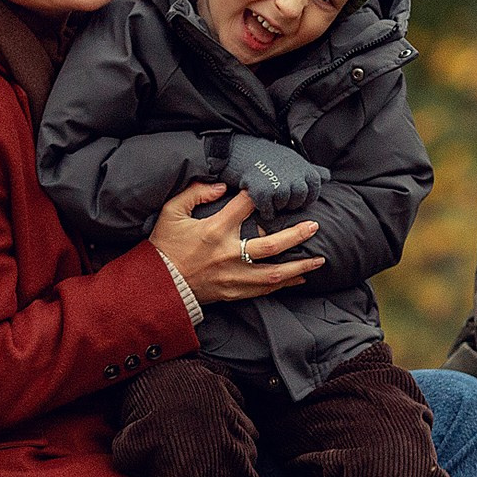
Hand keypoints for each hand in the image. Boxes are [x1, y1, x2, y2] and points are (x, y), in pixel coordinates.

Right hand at [148, 181, 322, 303]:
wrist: (157, 286)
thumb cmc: (164, 247)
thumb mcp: (171, 212)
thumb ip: (194, 193)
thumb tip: (221, 185)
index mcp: (214, 230)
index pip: (245, 207)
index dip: (260, 194)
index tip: (274, 187)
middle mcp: (229, 254)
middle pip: (272, 245)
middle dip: (297, 236)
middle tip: (315, 227)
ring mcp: (233, 276)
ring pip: (274, 273)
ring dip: (299, 267)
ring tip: (319, 259)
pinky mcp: (233, 292)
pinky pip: (265, 289)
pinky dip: (284, 284)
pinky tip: (299, 278)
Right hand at [219, 134, 329, 216]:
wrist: (241, 150)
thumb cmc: (269, 157)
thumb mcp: (295, 159)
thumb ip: (313, 170)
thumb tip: (328, 177)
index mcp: (305, 170)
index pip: (313, 191)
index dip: (304, 197)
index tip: (293, 195)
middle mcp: (295, 177)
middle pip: (299, 201)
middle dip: (290, 203)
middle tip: (278, 196)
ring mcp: (279, 185)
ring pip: (284, 207)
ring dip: (276, 205)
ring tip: (268, 196)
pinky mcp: (263, 192)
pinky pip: (268, 211)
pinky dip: (265, 210)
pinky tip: (260, 203)